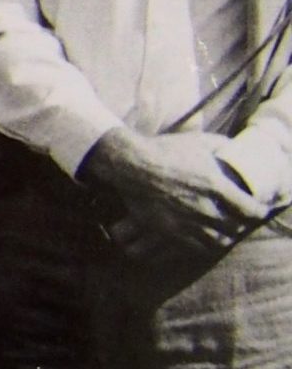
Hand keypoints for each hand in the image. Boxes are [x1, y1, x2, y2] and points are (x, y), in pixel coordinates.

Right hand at [81, 129, 271, 253]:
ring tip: (223, 232)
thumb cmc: (165, 149)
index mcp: (215, 185)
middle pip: (235, 229)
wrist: (130, 163)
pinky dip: (203, 245)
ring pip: (216, 242)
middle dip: (240, 225)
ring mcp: (185, 222)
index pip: (250, 210)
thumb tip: (236, 149)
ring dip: (223, 238)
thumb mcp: (198, 141)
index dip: (258, 212)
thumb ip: (222, 146)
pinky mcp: (169, 231)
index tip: (257, 209)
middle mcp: (203, 207)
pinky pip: (194, 247)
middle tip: (240, 220)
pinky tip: (203, 237)